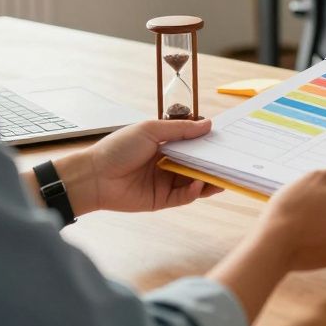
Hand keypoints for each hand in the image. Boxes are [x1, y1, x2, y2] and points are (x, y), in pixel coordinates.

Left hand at [55, 119, 221, 215]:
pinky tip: (198, 185)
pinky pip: (184, 196)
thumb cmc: (118, 148)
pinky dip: (194, 192)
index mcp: (165, 144)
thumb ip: (181, 129)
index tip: (226, 140)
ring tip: (222, 176)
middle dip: (213, 163)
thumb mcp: (151, 130)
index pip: (193, 144)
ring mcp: (166, 182)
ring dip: (209, 179)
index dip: (209, 143)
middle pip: (197, 164)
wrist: (94, 176)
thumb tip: (208, 125)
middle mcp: (168, 163)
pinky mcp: (162, 199)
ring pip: (195, 182)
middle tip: (231, 161)